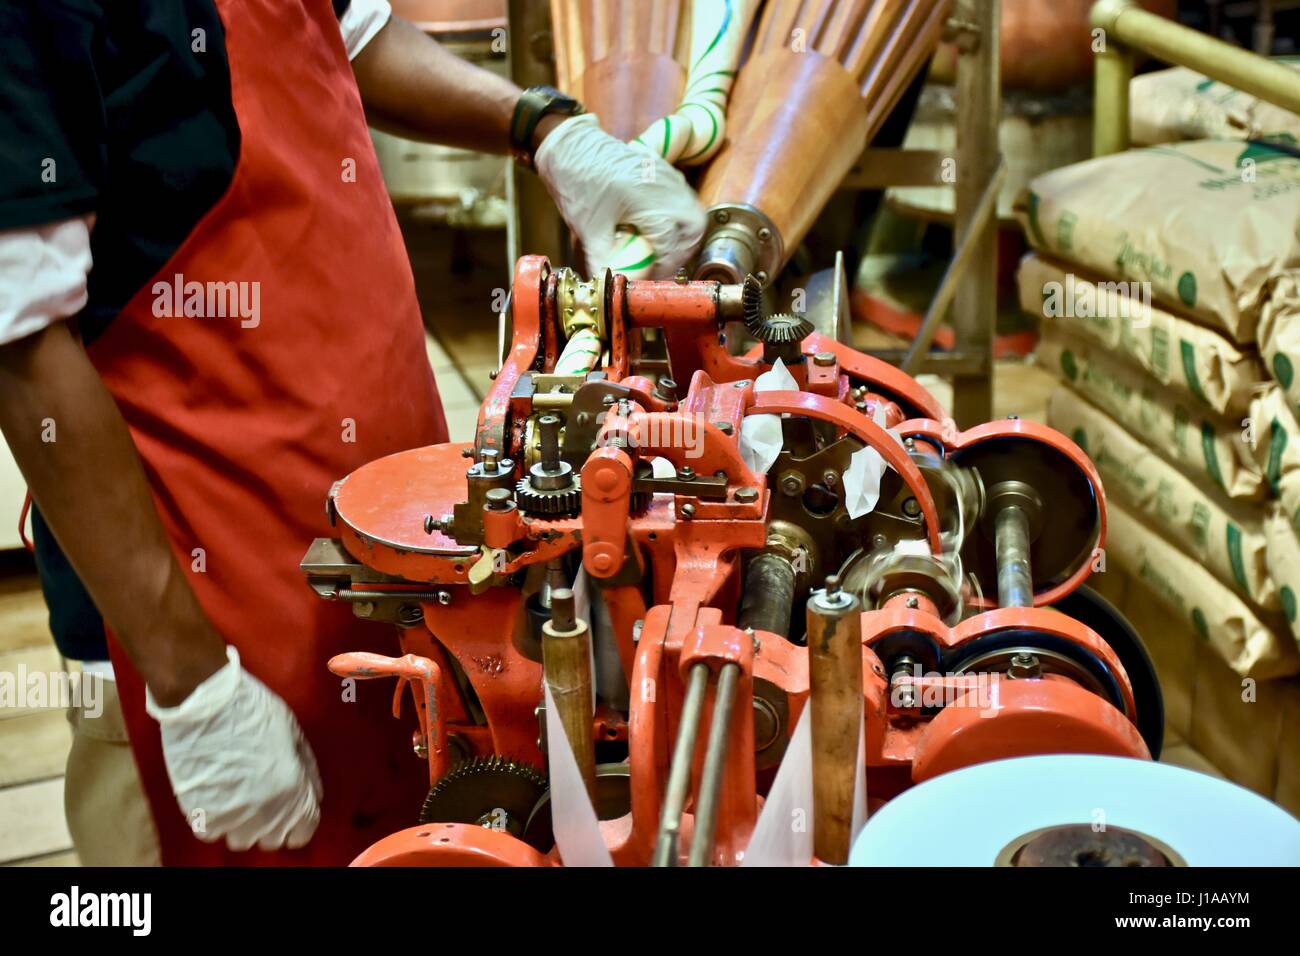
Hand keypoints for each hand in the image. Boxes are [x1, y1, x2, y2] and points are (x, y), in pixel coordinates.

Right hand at [146, 647, 322, 851]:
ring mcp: (230, 815)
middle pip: (273, 839)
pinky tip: (216, 796)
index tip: (293, 810)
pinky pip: (212, 833)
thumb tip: (315, 794)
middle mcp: (264, 811)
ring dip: (243, 825)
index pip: (304, 831)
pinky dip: (214, 820)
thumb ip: (307, 767)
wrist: (203, 702)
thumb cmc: (253, 709)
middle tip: (264, 797)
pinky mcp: (198, 813)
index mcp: (292, 789)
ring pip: (241, 840)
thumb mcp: (293, 731)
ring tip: (238, 797)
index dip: (301, 821)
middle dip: (274, 823)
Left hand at [535, 114, 706, 278]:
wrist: (570, 146)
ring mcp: (667, 175)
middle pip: (694, 226)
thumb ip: (602, 261)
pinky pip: (681, 196)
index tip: (651, 279)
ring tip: (661, 248)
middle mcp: (665, 187)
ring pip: (692, 210)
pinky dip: (676, 215)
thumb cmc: (578, 183)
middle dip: (683, 250)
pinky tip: (655, 226)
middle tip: (663, 264)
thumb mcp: (589, 229)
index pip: (671, 245)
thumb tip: (608, 288)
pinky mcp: (662, 169)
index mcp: (649, 201)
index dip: (664, 268)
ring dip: (682, 233)